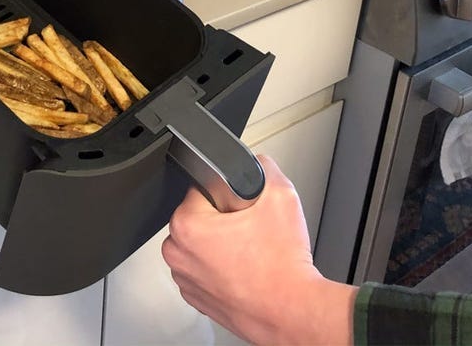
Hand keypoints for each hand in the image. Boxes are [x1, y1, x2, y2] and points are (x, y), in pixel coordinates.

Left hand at [161, 155, 356, 344]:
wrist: (293, 311)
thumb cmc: (282, 266)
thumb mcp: (280, 195)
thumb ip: (263, 167)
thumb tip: (256, 161)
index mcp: (187, 225)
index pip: (201, 189)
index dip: (227, 193)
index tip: (243, 207)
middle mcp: (178, 253)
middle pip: (199, 216)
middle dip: (223, 218)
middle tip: (250, 228)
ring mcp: (186, 279)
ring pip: (202, 244)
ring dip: (222, 243)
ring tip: (250, 250)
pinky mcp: (197, 297)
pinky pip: (205, 269)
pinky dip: (222, 267)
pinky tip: (245, 268)